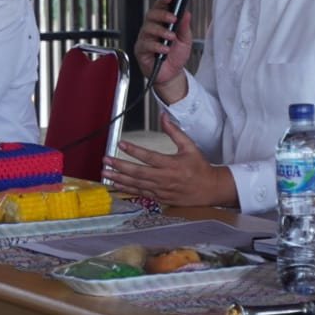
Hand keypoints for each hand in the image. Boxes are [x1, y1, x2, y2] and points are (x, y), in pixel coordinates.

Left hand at [101, 112, 236, 207]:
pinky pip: (140, 193)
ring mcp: (160, 190)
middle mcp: (164, 178)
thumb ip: (175, 132)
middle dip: (119, 165)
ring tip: (105, 172)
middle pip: (137, 172)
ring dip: (119, 178)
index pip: (148, 156)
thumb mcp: (190, 147)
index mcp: (171, 164)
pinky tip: (116, 184)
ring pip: (136, 184)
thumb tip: (163, 117)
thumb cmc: (199, 167)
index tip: (121, 143)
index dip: (133, 150)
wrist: (209, 189)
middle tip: (105, 160)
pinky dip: (127, 188)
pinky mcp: (159, 197)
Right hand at [131, 0, 193, 100]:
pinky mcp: (141, 51)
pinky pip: (145, 44)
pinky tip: (165, 49)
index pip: (159, 8)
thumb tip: (186, 13)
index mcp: (161, 24)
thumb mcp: (185, 40)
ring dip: (161, 31)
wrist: (172, 74)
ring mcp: (145, 39)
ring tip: (171, 38)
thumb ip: (184, 27)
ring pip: (147, 28)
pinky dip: (157, 46)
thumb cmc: (176, 56)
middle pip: (151, 15)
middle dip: (162, 15)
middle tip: (173, 19)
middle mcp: (151, 29)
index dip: (163, 1)